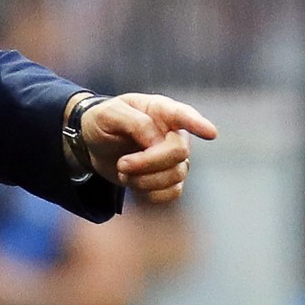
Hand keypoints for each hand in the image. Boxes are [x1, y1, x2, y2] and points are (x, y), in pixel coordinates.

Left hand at [81, 94, 216, 202]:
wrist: (93, 145)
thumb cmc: (102, 122)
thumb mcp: (108, 114)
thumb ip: (134, 122)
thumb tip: (156, 142)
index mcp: (160, 110)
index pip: (184, 115)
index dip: (198, 124)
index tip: (210, 133)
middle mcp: (173, 133)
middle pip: (179, 152)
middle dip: (149, 163)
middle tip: (122, 164)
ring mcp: (174, 158)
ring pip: (176, 176)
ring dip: (145, 180)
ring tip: (122, 172)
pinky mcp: (168, 179)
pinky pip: (172, 193)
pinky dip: (150, 194)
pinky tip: (133, 183)